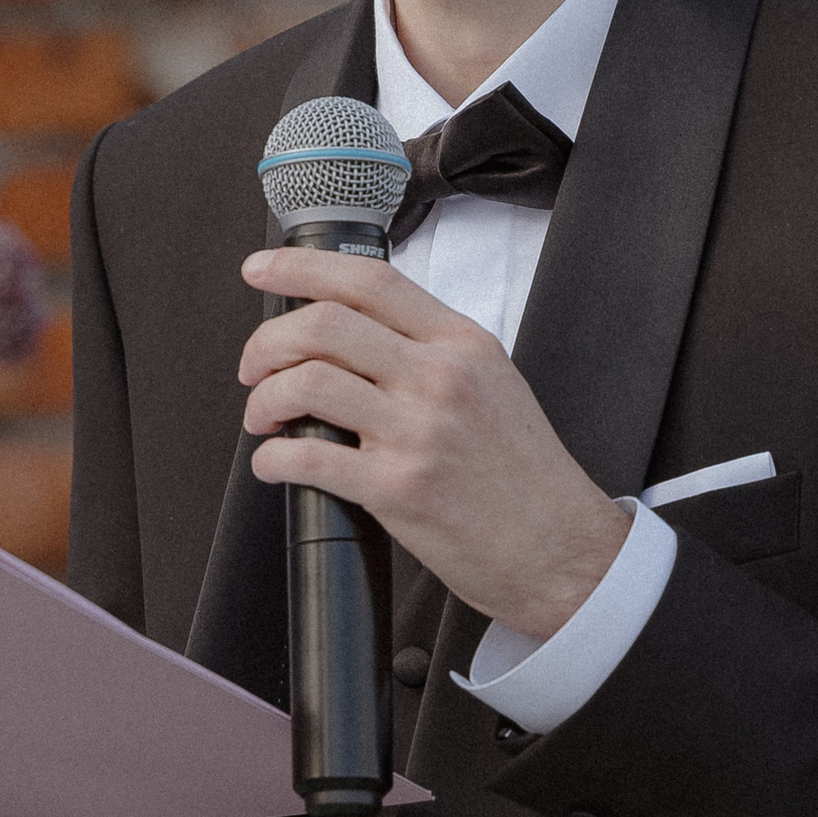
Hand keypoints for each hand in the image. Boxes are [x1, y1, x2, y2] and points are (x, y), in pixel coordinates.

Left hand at [239, 247, 628, 637]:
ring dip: (264, 398)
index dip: (300, 268)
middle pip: (324, 324)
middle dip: (267, 341)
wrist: (561, 548)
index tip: (261, 269)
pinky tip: (274, 463)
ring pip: (308, 382)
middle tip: (255, 365)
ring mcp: (419, 432)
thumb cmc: (523, 472)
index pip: (368, 280)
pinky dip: (272, 457)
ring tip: (264, 417)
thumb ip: (430, 350)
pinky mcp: (399, 488)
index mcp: (460, 343)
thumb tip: (354, 331)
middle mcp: (440, 377)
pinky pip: (308, 455)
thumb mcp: (493, 383)